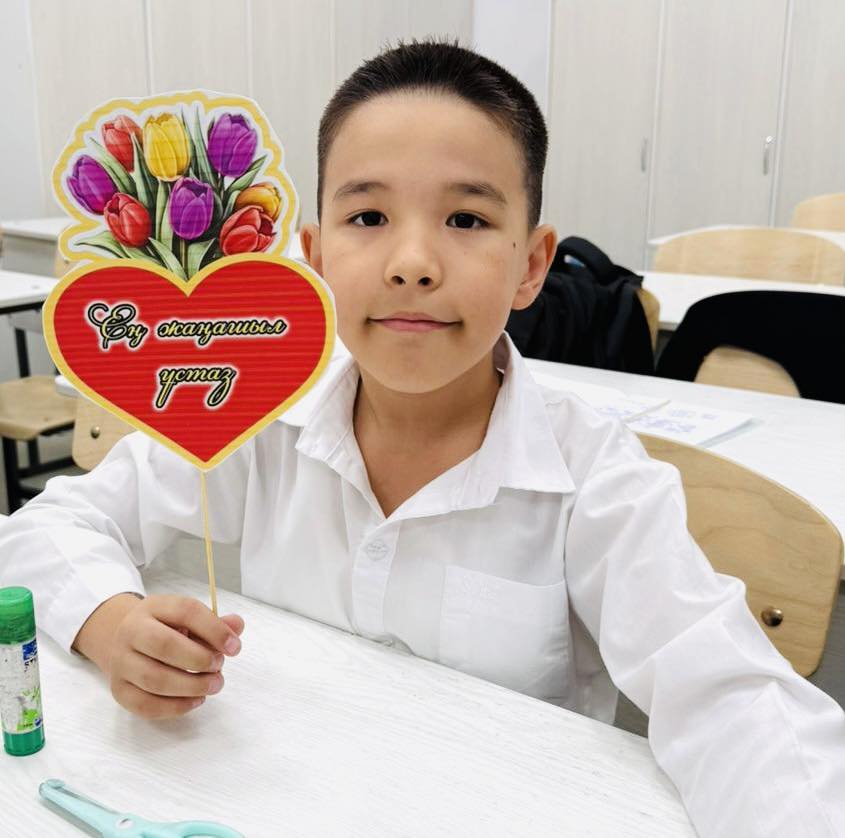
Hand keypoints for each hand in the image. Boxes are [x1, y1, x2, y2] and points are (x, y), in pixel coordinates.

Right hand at [104, 595, 243, 718]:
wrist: (124, 642)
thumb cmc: (166, 629)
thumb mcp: (187, 619)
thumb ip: (215, 623)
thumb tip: (237, 625)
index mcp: (154, 607)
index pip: (186, 611)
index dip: (214, 629)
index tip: (235, 647)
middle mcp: (131, 632)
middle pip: (165, 645)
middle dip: (200, 659)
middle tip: (220, 666)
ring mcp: (121, 662)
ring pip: (155, 679)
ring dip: (192, 686)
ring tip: (215, 684)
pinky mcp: (119, 690)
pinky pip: (146, 705)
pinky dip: (176, 707)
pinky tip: (196, 700)